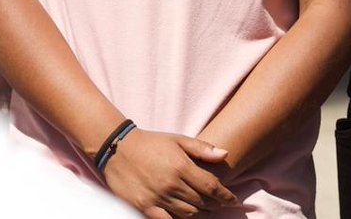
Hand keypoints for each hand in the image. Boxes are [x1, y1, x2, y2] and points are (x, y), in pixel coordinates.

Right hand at [102, 128, 235, 218]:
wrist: (117, 149)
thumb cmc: (151, 143)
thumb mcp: (178, 139)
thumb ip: (202, 149)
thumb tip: (225, 154)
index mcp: (181, 166)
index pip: (211, 186)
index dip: (225, 195)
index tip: (233, 199)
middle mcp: (171, 184)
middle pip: (201, 203)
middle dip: (214, 205)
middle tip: (218, 204)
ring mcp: (157, 198)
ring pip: (187, 215)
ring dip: (200, 215)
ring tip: (205, 211)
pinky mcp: (143, 208)